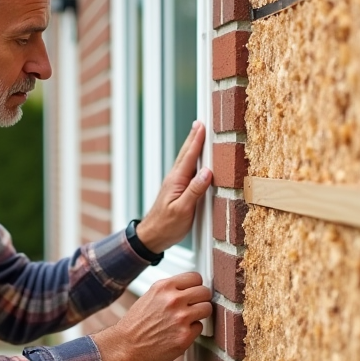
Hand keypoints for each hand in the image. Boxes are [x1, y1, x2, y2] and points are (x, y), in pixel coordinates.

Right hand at [93, 272, 213, 360]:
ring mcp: (181, 319)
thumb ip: (171, 290)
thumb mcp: (151, 295)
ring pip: (207, 308)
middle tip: (194, 306)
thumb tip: (192, 288)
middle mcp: (174, 300)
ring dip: (200, 314)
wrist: (126, 345)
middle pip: (205, 292)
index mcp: (164, 287)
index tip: (194, 291)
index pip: (196, 277)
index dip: (196, 285)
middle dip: (201, 299)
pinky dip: (192, 330)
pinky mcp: (185, 337)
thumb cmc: (137, 322)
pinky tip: (179, 332)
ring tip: (188, 319)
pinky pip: (200, 327)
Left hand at [135, 122, 211, 253]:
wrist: (152, 237)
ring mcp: (175, 184)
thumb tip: (207, 171)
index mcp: (176, 181)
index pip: (189, 157)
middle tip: (200, 123)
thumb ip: (195, 190)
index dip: (196, 140)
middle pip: (186, 154)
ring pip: (185, 161)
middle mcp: (174, 179)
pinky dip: (191, 160)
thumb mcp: (183, 210)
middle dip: (193, 138)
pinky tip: (194, 160)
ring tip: (197, 134)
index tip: (202, 126)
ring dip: (192, 146)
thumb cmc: (167, 226)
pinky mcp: (176, 190)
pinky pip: (186, 170)